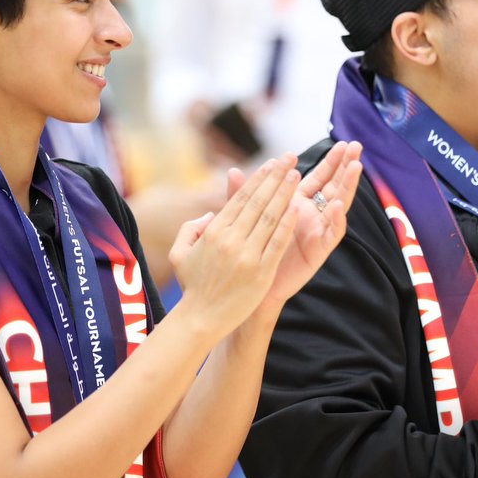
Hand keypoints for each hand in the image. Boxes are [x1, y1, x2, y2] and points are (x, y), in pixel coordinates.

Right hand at [167, 156, 300, 337]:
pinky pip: (276, 243)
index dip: (258, 179)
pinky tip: (298, 208)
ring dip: (284, 194)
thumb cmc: (192, 286)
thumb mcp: (180, 252)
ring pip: (269, 218)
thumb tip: (210, 214)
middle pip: (257, 202)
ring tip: (297, 175)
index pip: (240, 198)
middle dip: (275, 177)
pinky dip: (287, 225)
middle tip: (289, 159)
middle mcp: (230, 239)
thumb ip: (191, 228)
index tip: (271, 163)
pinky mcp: (261, 272)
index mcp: (213, 232)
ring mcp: (247, 255)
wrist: (200, 318)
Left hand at [226, 141, 362, 315]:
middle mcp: (311, 215)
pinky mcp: (318, 250)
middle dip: (345, 166)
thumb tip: (233, 170)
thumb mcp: (246, 218)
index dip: (330, 161)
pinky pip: (331, 233)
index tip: (340, 141)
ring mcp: (317, 231)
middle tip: (356, 146)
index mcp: (297, 203)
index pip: (318, 177)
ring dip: (347, 186)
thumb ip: (242, 195)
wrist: (253, 285)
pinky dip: (334, 219)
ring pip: (338, 205)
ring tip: (355, 167)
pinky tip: (335, 205)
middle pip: (333, 186)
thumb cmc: (252, 250)